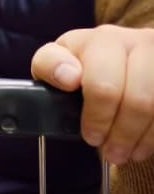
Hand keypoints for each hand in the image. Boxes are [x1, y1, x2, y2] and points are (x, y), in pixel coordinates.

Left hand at [31, 24, 153, 163]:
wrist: (120, 57)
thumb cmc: (83, 64)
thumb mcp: (57, 60)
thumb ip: (50, 66)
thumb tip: (68, 78)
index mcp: (102, 40)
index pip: (103, 83)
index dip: (97, 115)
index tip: (89, 134)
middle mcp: (136, 43)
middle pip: (136, 99)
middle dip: (120, 133)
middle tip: (109, 152)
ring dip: (140, 137)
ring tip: (125, 153)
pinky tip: (143, 144)